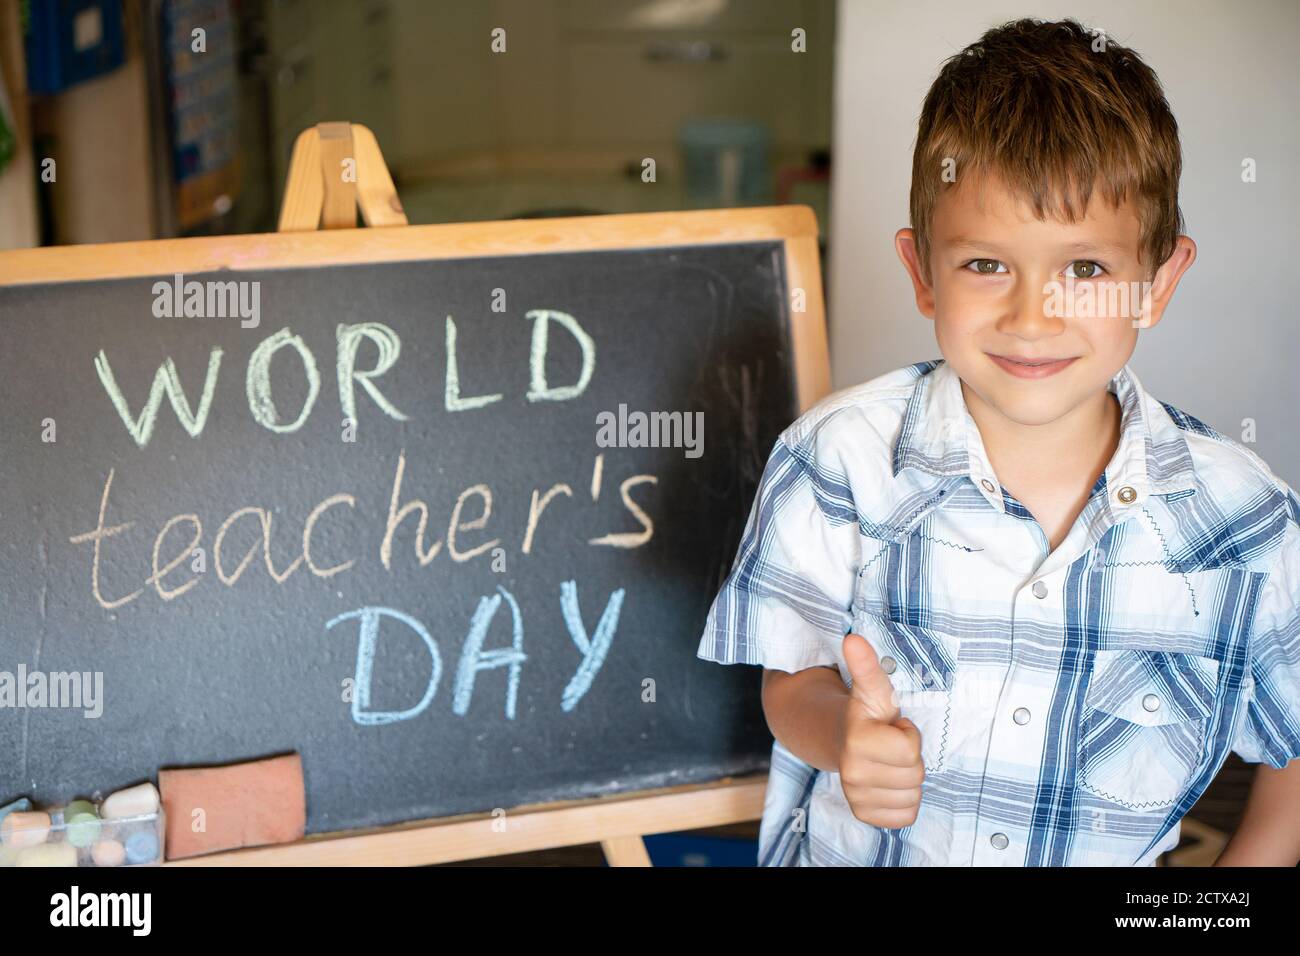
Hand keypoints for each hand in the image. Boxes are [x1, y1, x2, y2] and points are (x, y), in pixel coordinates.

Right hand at [837, 632, 924, 827]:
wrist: (839, 738)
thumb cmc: (867, 714)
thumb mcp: (872, 689)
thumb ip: (867, 666)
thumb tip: (853, 638)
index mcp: (857, 740)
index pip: (909, 751)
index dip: (908, 735)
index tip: (895, 725)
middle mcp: (852, 772)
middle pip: (914, 776)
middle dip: (910, 758)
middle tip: (892, 744)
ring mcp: (856, 796)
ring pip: (912, 798)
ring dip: (908, 780)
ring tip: (890, 762)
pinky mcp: (863, 814)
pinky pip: (905, 817)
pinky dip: (904, 802)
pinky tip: (889, 783)